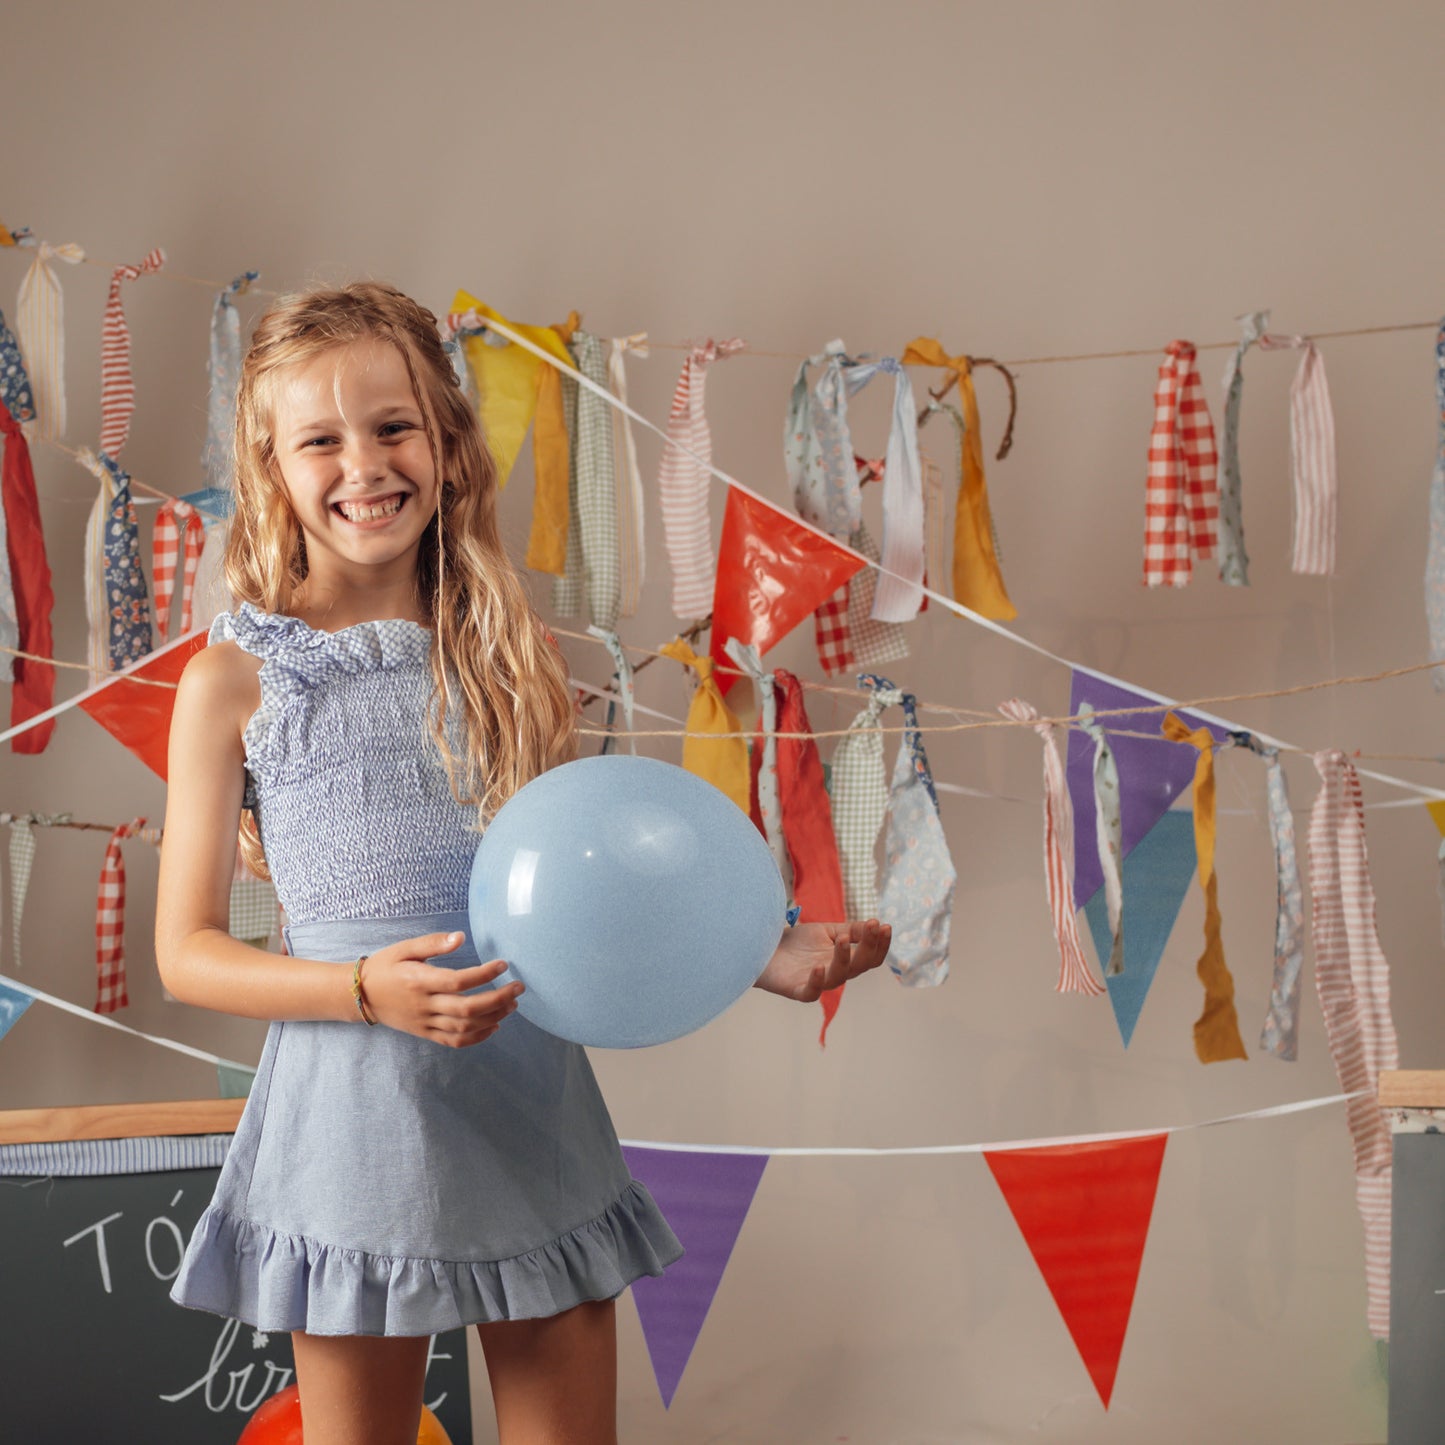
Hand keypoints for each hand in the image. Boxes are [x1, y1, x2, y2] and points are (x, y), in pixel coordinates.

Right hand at [357, 931, 522, 1047]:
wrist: (360, 996)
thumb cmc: (385, 966)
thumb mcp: (404, 948)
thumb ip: (433, 943)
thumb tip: (461, 938)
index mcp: (419, 981)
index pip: (458, 981)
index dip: (484, 974)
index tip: (503, 964)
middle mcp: (424, 1005)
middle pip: (467, 1009)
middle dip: (498, 999)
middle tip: (518, 988)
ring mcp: (424, 1023)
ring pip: (464, 1027)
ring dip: (493, 1018)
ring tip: (512, 1004)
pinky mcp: (424, 1033)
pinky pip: (453, 1041)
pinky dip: (477, 1037)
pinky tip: (494, 1026)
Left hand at [752, 918, 891, 1001]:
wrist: (762, 948)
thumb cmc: (796, 943)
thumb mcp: (827, 931)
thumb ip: (850, 930)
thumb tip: (877, 924)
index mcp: (845, 961)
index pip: (870, 957)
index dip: (880, 944)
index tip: (884, 925)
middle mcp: (835, 974)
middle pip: (860, 965)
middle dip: (868, 946)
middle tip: (872, 927)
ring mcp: (817, 983)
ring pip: (839, 977)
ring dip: (844, 958)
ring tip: (842, 939)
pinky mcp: (797, 990)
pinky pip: (811, 991)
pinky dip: (816, 981)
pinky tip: (818, 966)